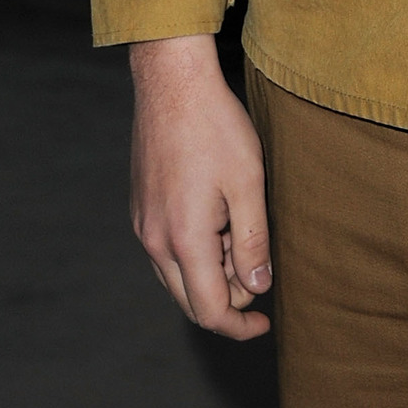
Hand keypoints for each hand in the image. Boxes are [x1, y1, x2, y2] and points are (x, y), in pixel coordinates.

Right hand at [129, 33, 271, 339]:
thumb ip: (252, 242)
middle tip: (258, 266)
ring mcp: (142, 224)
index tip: (266, 321)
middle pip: (190, 300)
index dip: (240, 325)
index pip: (209, 310)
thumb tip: (258, 287)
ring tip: (240, 231)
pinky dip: (194, 252)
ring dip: (211, 273)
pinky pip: (166, 251)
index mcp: (183, 239)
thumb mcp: (248, 183)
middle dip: (228, 298)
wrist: (172, 82)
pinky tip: (218, 217)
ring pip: (177, 277)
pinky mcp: (141, 207)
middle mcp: (154, 240)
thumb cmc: (215, 126)